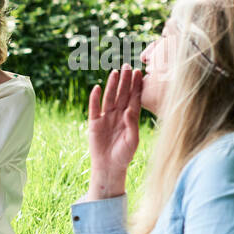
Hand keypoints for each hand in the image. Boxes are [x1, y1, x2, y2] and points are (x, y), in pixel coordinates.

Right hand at [86, 66, 141, 198]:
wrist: (109, 166)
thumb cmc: (124, 155)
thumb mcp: (132, 140)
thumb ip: (132, 124)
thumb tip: (129, 110)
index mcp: (130, 118)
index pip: (134, 98)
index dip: (136, 85)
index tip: (139, 72)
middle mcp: (118, 115)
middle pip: (122, 94)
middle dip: (125, 81)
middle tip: (127, 66)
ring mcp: (106, 118)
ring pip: (109, 98)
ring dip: (112, 85)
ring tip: (115, 72)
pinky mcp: (94, 123)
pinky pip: (94, 108)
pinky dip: (95, 98)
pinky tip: (98, 88)